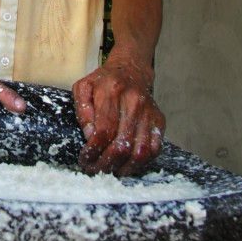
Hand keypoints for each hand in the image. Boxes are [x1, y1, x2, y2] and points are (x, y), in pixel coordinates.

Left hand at [72, 58, 164, 175]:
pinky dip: (141, 163)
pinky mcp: (159, 120)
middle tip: (95, 170)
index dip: (93, 151)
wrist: (131, 70)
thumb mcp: (84, 87)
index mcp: (112, 91)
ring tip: (110, 170)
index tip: (85, 160)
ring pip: (139, 152)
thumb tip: (90, 136)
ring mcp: (148, 112)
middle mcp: (133, 102)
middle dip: (105, 164)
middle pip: (121, 145)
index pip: (103, 131)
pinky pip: (154, 149)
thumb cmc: (104, 81)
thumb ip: (82, 110)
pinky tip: (127, 164)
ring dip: (123, 168)